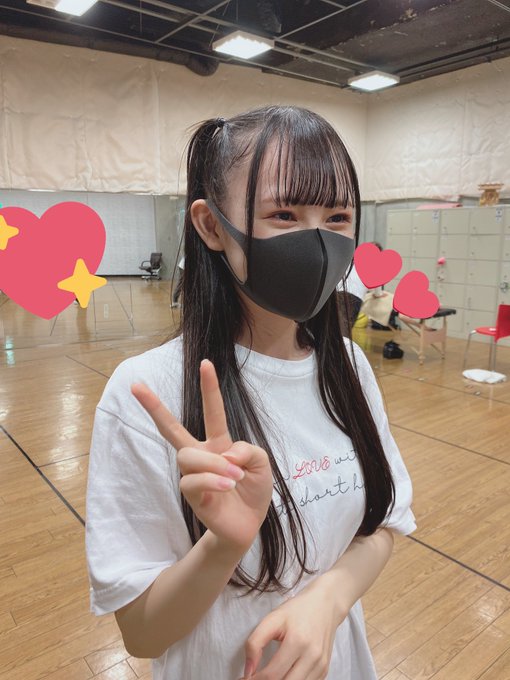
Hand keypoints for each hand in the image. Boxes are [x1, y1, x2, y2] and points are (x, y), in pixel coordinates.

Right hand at [131, 359, 273, 552]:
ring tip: (234, 476)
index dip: (209, 388)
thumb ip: (247, 449)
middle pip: (171, 429)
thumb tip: (224, 452)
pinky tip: (227, 485)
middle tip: (136, 386)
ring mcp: (193, 474)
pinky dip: (213, 480)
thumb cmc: (252, 490)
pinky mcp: (191, 495)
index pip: (212, 411)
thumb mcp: (262, 463)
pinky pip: (193, 480)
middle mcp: (201, 455)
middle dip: (153, 407)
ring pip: (188, 456)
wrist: (248, 524)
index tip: (205, 363)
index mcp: (218, 442)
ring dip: (214, 464)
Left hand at [241, 582, 342, 679]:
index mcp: (298, 641)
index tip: (244, 679)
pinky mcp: (324, 670)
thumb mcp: (272, 618)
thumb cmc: (297, 610)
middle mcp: (312, 657)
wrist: (326, 604)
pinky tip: (283, 675)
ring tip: (267, 676)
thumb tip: (248, 670)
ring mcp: (321, 665)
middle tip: (254, 679)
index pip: (272, 674)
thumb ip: (255, 642)